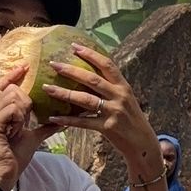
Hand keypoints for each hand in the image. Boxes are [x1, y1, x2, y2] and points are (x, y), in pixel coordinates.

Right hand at [0, 78, 51, 190]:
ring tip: (22, 125)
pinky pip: (11, 109)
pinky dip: (19, 117)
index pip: (3, 85)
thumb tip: (62, 119)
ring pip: (12, 96)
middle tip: (27, 117)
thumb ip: (45, 126)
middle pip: (11, 89)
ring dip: (23, 109)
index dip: (13, 75)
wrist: (5, 174)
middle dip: (25, 99)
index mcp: (0, 112)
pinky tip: (18, 129)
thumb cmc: (15, 156)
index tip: (25, 67)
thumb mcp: (34, 138)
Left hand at [40, 42, 158, 177]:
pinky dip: (67, 120)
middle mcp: (119, 96)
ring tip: (47, 88)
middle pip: (93, 79)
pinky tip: (53, 118)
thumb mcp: (125, 100)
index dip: (91, 54)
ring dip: (64, 93)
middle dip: (71, 70)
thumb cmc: (131, 120)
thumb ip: (111, 88)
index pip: (107, 65)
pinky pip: (83, 122)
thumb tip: (89, 75)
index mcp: (123, 87)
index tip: (74, 46)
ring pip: (85, 99)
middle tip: (54, 64)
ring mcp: (114, 112)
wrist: (143, 143)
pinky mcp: (107, 128)